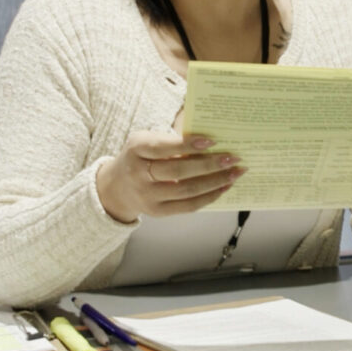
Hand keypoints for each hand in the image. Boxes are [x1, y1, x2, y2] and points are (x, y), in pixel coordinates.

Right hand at [95, 131, 243, 222]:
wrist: (116, 187)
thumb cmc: (139, 157)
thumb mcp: (145, 140)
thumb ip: (170, 139)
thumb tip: (208, 140)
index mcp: (136, 149)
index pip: (163, 147)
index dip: (188, 145)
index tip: (212, 141)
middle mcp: (139, 174)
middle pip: (178, 171)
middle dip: (209, 164)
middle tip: (232, 158)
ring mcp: (148, 196)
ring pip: (187, 190)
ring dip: (215, 182)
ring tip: (234, 173)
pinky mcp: (158, 212)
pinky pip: (188, 206)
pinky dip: (209, 196)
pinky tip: (223, 187)